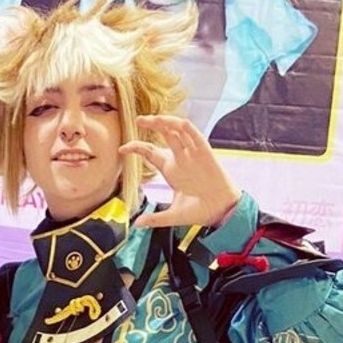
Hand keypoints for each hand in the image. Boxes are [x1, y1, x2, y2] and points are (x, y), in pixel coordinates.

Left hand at [120, 115, 239, 229]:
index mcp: (171, 170)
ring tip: (153, 118)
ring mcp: (192, 154)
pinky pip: (195, 135)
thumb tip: (137, 224)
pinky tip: (176, 123)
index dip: (136, 148)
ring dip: (166, 122)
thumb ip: (155, 219)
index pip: (150, 152)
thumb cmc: (199, 211)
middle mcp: (180, 158)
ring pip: (178, 130)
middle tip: (138, 119)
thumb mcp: (173, 216)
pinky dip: (186, 127)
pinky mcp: (205, 153)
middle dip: (151, 125)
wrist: (221, 212)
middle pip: (164, 135)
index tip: (121, 149)